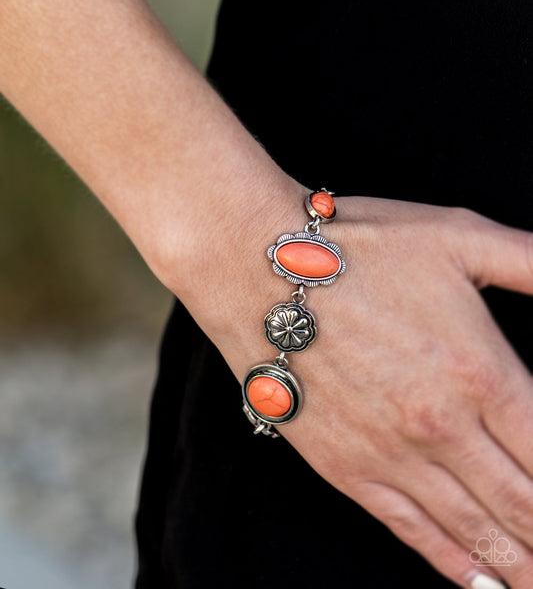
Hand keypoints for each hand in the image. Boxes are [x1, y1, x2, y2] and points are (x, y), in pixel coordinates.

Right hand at [173, 190, 532, 588]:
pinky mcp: (346, 467)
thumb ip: (530, 260)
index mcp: (479, 370)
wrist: (257, 268)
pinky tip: (481, 581)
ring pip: (474, 530)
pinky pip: (412, 531)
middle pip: (522, 504)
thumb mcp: (457, 234)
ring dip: (518, 563)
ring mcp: (391, 453)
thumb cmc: (355, 246)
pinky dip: (455, 564)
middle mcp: (441, 425)